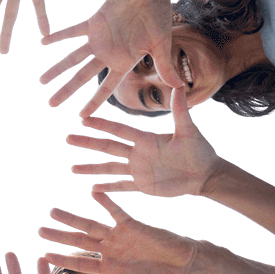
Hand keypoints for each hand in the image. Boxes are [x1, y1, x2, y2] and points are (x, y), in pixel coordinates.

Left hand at [38, 195, 198, 273]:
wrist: (184, 264)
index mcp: (110, 266)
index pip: (81, 263)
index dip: (63, 260)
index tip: (43, 256)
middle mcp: (110, 249)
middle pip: (78, 243)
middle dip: (59, 237)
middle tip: (38, 231)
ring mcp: (119, 236)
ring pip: (90, 225)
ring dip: (71, 218)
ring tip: (52, 211)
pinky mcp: (132, 224)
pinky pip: (115, 211)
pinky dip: (105, 202)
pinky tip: (92, 192)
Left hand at [40, 0, 180, 115]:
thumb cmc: (158, 17)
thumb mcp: (162, 44)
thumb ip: (165, 66)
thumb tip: (180, 88)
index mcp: (123, 63)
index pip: (105, 88)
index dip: (93, 102)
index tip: (81, 116)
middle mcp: (107, 55)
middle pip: (82, 77)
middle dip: (67, 90)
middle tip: (51, 104)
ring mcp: (98, 40)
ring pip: (73, 57)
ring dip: (57, 68)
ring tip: (41, 81)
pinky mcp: (93, 23)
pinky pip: (72, 31)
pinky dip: (58, 35)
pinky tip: (43, 42)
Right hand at [69, 88, 220, 197]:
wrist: (206, 174)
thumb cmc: (200, 150)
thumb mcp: (188, 129)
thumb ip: (180, 110)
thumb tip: (179, 84)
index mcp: (146, 139)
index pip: (118, 130)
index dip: (101, 125)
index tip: (83, 119)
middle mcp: (138, 153)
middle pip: (107, 147)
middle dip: (88, 143)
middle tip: (68, 139)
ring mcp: (139, 170)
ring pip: (109, 168)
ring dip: (91, 168)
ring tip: (73, 168)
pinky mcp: (144, 186)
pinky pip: (122, 187)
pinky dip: (108, 189)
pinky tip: (94, 189)